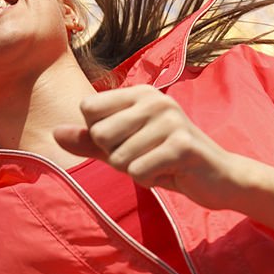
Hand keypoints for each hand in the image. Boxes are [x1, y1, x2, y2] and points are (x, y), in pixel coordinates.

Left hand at [54, 84, 248, 210]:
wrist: (218, 178)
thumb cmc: (167, 161)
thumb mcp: (124, 149)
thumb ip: (89, 141)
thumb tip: (55, 133)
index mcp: (139, 93)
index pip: (88, 110)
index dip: (100, 137)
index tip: (129, 142)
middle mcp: (154, 100)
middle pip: (100, 134)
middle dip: (116, 156)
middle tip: (145, 157)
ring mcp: (170, 120)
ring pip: (118, 158)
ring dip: (136, 171)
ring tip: (159, 165)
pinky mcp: (182, 145)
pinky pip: (138, 171)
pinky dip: (149, 180)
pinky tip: (169, 173)